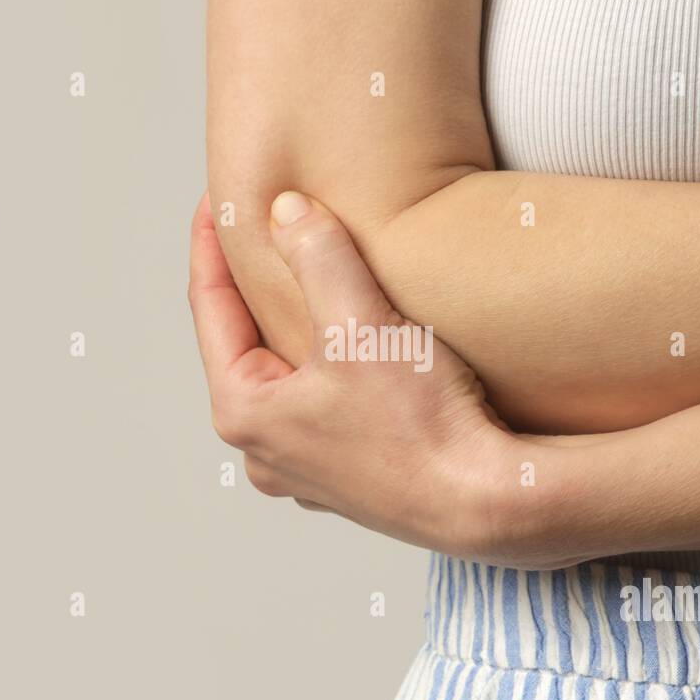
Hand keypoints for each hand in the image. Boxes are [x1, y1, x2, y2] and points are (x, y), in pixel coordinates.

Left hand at [187, 190, 516, 557]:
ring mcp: (309, 471)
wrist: (489, 505)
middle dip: (254, 287)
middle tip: (261, 230)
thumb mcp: (361, 326)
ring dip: (299, 330)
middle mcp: (266, 450)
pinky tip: (363, 348)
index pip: (210, 307)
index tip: (216, 195)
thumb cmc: (422, 426)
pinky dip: (336, 369)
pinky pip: (329, 406)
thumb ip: (317, 256)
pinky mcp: (355, 479)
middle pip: (246, 345)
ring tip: (313, 283)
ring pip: (290, 379)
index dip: (210, 243)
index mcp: (245, 412)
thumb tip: (286, 210)